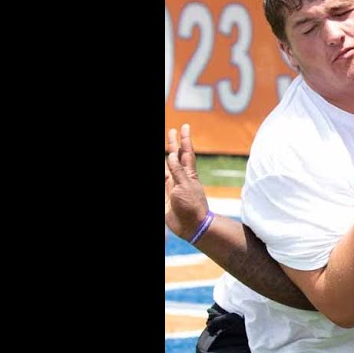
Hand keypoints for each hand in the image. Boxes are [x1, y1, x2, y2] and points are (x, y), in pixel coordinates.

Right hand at [164, 124, 211, 240]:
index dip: (185, 139)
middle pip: (176, 157)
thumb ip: (177, 171)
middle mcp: (181, 177)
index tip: (184, 126)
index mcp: (188, 173)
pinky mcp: (166, 196)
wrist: (191, 227)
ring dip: (166, 157)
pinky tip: (161, 168)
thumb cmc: (192, 206)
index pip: (186, 152)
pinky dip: (161, 173)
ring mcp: (173, 186)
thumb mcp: (185, 186)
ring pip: (167, 167)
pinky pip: (162, 180)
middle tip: (171, 131)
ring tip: (166, 147)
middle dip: (174, 144)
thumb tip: (173, 154)